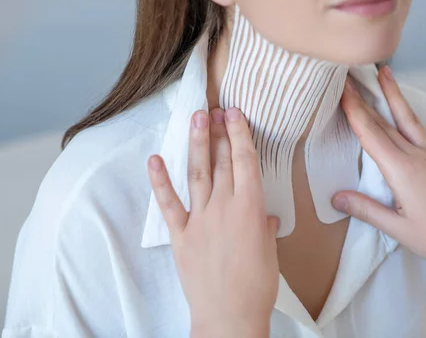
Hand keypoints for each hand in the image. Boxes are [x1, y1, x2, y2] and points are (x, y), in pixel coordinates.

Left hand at [147, 107, 277, 337]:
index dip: (240, 134)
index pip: (245, 161)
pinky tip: (155, 160)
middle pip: (222, 162)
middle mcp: (224, 207)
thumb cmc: (256, 286)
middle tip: (214, 109)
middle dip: (218, 132)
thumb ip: (265, 228)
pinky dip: (160, 181)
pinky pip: (169, 204)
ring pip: (198, 173)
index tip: (235, 114)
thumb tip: (265, 218)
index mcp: (251, 209)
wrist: (229, 316)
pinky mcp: (181, 235)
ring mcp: (200, 219)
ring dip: (196, 144)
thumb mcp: (270, 252)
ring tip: (195, 119)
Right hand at [334, 66, 425, 337]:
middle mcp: (416, 155)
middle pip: (385, 123)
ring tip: (385, 71)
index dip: (354, 112)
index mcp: (400, 170)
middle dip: (365, 99)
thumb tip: (335, 197)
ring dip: (396, 95)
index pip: (370, 135)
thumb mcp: (397, 228)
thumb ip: (366, 210)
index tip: (342, 91)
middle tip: (351, 77)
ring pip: (410, 120)